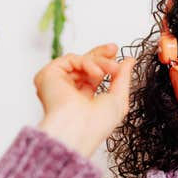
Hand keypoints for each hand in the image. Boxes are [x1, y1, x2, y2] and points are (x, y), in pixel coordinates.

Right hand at [34, 43, 135, 157]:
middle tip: (113, 49)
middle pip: (83, 65)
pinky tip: (98, 73)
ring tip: (112, 70)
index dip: (104, 63)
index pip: (92, 76)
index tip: (117, 56)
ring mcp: (57, 83)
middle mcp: (68, 91)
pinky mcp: (48, 75)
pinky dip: (88, 63)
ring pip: (80, 61)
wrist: (80, 129)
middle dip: (100, 55)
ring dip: (100, 62)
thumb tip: (129, 61)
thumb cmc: (98, 123)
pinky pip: (71, 59)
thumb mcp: (119, 98)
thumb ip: (123, 77)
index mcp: (83, 99)